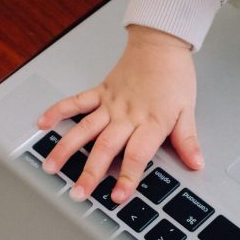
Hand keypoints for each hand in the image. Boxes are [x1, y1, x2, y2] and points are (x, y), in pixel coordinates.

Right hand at [38, 25, 201, 203]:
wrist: (161, 43)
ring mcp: (110, 104)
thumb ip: (187, 140)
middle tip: (78, 192)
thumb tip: (196, 163)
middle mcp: (127, 115)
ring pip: (85, 129)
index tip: (118, 195)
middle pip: (105, 147)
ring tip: (50, 167)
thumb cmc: (174, 75)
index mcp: (150, 122)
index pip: (137, 155)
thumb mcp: (187, 110)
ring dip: (66, 149)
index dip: (127, 177)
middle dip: (90, 172)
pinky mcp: (100, 92)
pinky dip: (58, 111)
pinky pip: (76, 102)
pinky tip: (42, 124)